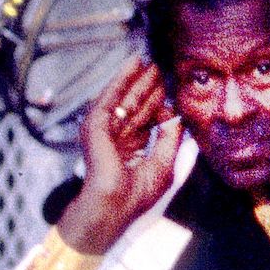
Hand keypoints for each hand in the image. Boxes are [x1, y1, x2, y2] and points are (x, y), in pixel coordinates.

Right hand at [54, 57, 180, 255]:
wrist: (112, 208)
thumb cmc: (134, 197)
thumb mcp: (164, 163)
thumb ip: (170, 137)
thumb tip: (174, 114)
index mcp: (130, 150)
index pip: (145, 121)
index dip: (158, 104)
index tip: (169, 90)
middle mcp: (117, 139)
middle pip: (134, 107)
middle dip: (146, 87)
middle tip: (157, 67)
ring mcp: (104, 133)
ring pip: (122, 99)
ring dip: (134, 79)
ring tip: (146, 61)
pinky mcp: (95, 127)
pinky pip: (109, 98)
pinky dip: (120, 81)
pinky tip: (131, 66)